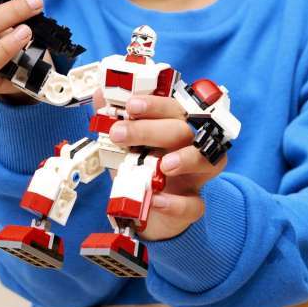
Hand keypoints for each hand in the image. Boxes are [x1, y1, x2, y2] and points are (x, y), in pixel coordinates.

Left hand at [93, 88, 228, 241]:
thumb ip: (112, 120)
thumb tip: (100, 94)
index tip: (131, 106)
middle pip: (184, 130)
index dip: (155, 104)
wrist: (138, 212)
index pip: (173, 107)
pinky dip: (176, 203)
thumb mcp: (120, 145)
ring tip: (163, 165)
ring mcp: (193, 177)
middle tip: (119, 134)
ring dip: (187, 159)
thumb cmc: (136, 171)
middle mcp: (188, 148)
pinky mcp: (192, 206)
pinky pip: (194, 204)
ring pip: (208, 161)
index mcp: (173, 128)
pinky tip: (155, 200)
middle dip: (152, 130)